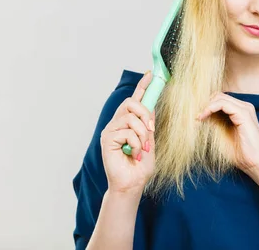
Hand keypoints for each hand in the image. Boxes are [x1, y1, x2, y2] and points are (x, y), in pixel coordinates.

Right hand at [100, 71, 155, 194]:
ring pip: (131, 118)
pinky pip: (127, 132)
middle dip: (145, 114)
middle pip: (131, 103)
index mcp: (129, 123)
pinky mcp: (107, 138)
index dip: (142, 86)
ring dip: (142, 134)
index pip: (135, 100)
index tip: (150, 74)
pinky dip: (135, 144)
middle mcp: (118, 123)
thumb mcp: (150, 142)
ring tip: (142, 149)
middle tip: (151, 129)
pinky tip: (133, 154)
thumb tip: (151, 108)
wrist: (132, 185)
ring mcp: (111, 130)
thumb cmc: (140, 167)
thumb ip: (148, 126)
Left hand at [196, 92, 258, 175]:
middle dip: (203, 103)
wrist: (255, 164)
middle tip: (193, 115)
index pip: (218, 99)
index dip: (204, 105)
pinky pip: (223, 104)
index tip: (193, 115)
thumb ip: (212, 123)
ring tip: (196, 117)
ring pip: (219, 97)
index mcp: (239, 110)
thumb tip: (197, 116)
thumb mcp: (220, 135)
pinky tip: (202, 117)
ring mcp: (245, 109)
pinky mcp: (244, 114)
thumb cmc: (240, 153)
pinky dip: (210, 108)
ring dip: (205, 105)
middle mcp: (243, 106)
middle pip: (217, 95)